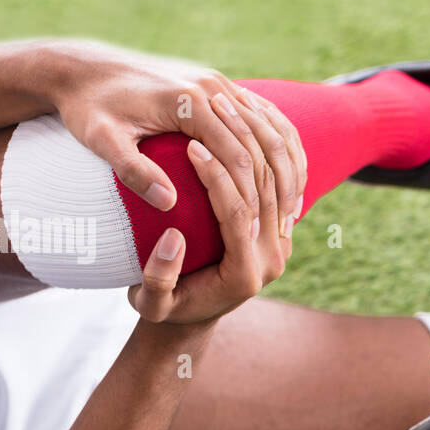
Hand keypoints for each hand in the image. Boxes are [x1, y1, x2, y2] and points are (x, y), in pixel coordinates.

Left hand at [41, 40, 306, 234]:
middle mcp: (212, 87)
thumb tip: (169, 203)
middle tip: (285, 229)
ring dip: (289, 168)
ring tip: (293, 209)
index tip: (258, 233)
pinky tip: (288, 176)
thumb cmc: (88, 109)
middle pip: (264, 142)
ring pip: (273, 127)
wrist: (87, 67)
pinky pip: (266, 116)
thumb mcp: (101, 140)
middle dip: (279, 187)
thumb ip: (133, 171)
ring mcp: (220, 83)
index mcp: (189, 101)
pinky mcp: (220, 85)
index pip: (237, 154)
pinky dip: (283, 146)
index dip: (252, 196)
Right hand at [127, 106, 289, 324]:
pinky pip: (277, 187)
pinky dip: (261, 156)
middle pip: (264, 196)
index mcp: (244, 276)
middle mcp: (272, 262)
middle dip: (238, 153)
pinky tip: (239, 125)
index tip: (192, 145)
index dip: (216, 178)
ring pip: (277, 187)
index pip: (238, 214)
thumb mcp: (149, 304)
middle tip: (212, 117)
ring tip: (226, 112)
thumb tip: (174, 238)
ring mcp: (280, 247)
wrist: (193, 317)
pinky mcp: (279, 233)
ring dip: (254, 147)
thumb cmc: (163, 310)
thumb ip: (158, 279)